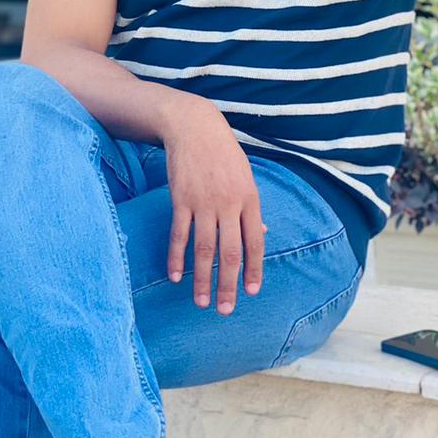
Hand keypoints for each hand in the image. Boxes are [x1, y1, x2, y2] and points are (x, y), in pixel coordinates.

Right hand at [163, 102, 267, 314]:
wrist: (195, 127)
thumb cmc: (223, 154)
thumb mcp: (245, 177)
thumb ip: (252, 208)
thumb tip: (262, 234)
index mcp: (249, 199)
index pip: (254, 242)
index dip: (253, 269)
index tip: (251, 292)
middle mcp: (229, 204)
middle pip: (230, 252)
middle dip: (229, 285)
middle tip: (226, 310)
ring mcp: (204, 202)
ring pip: (204, 248)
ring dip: (203, 279)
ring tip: (202, 301)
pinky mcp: (181, 199)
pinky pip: (179, 234)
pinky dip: (177, 257)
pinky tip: (175, 276)